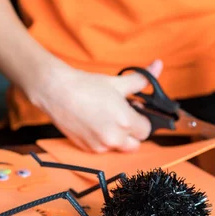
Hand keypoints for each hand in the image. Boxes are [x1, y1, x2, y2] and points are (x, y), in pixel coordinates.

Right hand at [26, 59, 163, 152]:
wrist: (56, 91)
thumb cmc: (86, 85)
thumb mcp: (117, 82)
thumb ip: (141, 79)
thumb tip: (158, 65)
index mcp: (126, 121)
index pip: (146, 130)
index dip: (142, 120)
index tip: (134, 111)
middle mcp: (114, 138)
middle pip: (136, 144)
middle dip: (132, 133)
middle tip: (122, 118)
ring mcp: (100, 146)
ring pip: (119, 148)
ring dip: (118, 138)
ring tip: (106, 119)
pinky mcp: (87, 149)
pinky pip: (103, 149)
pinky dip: (102, 141)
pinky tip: (94, 124)